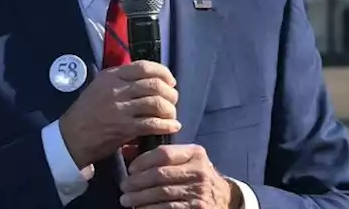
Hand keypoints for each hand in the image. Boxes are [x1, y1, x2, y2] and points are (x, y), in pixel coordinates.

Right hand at [57, 60, 179, 167]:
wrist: (72, 137)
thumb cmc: (87, 112)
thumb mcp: (99, 86)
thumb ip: (120, 80)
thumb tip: (148, 78)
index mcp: (111, 76)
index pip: (144, 67)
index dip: (163, 73)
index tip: (170, 81)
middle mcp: (117, 89)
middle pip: (154, 85)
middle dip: (170, 92)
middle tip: (173, 100)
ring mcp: (121, 109)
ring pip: (156, 103)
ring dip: (170, 110)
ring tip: (171, 115)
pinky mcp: (124, 128)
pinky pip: (153, 124)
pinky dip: (167, 125)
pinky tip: (172, 127)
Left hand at [119, 144, 239, 208]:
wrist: (223, 198)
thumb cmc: (196, 176)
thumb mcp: (186, 160)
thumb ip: (160, 155)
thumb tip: (126, 150)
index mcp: (195, 154)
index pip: (163, 153)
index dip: (143, 161)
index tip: (130, 169)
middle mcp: (199, 171)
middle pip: (159, 174)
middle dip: (137, 182)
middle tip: (124, 186)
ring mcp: (198, 192)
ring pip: (161, 193)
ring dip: (139, 198)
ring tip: (126, 199)